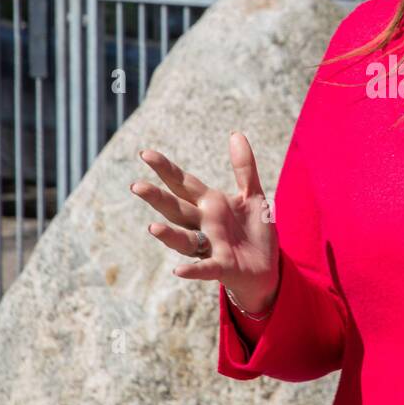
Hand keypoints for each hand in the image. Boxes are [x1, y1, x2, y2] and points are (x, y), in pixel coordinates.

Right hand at [131, 133, 277, 313]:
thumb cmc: (254, 232)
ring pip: (184, 239)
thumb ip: (244, 167)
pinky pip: (205, 268)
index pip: (183, 183)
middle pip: (176, 209)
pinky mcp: (221, 267)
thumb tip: (235, 133)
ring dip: (169, 235)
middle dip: (157, 198)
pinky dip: (193, 270)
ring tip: (153, 227)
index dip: (166, 169)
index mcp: (210, 204)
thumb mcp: (252, 195)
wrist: (267, 268)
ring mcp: (210, 246)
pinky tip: (179, 270)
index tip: (145, 154)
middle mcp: (204, 224)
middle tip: (136, 186)